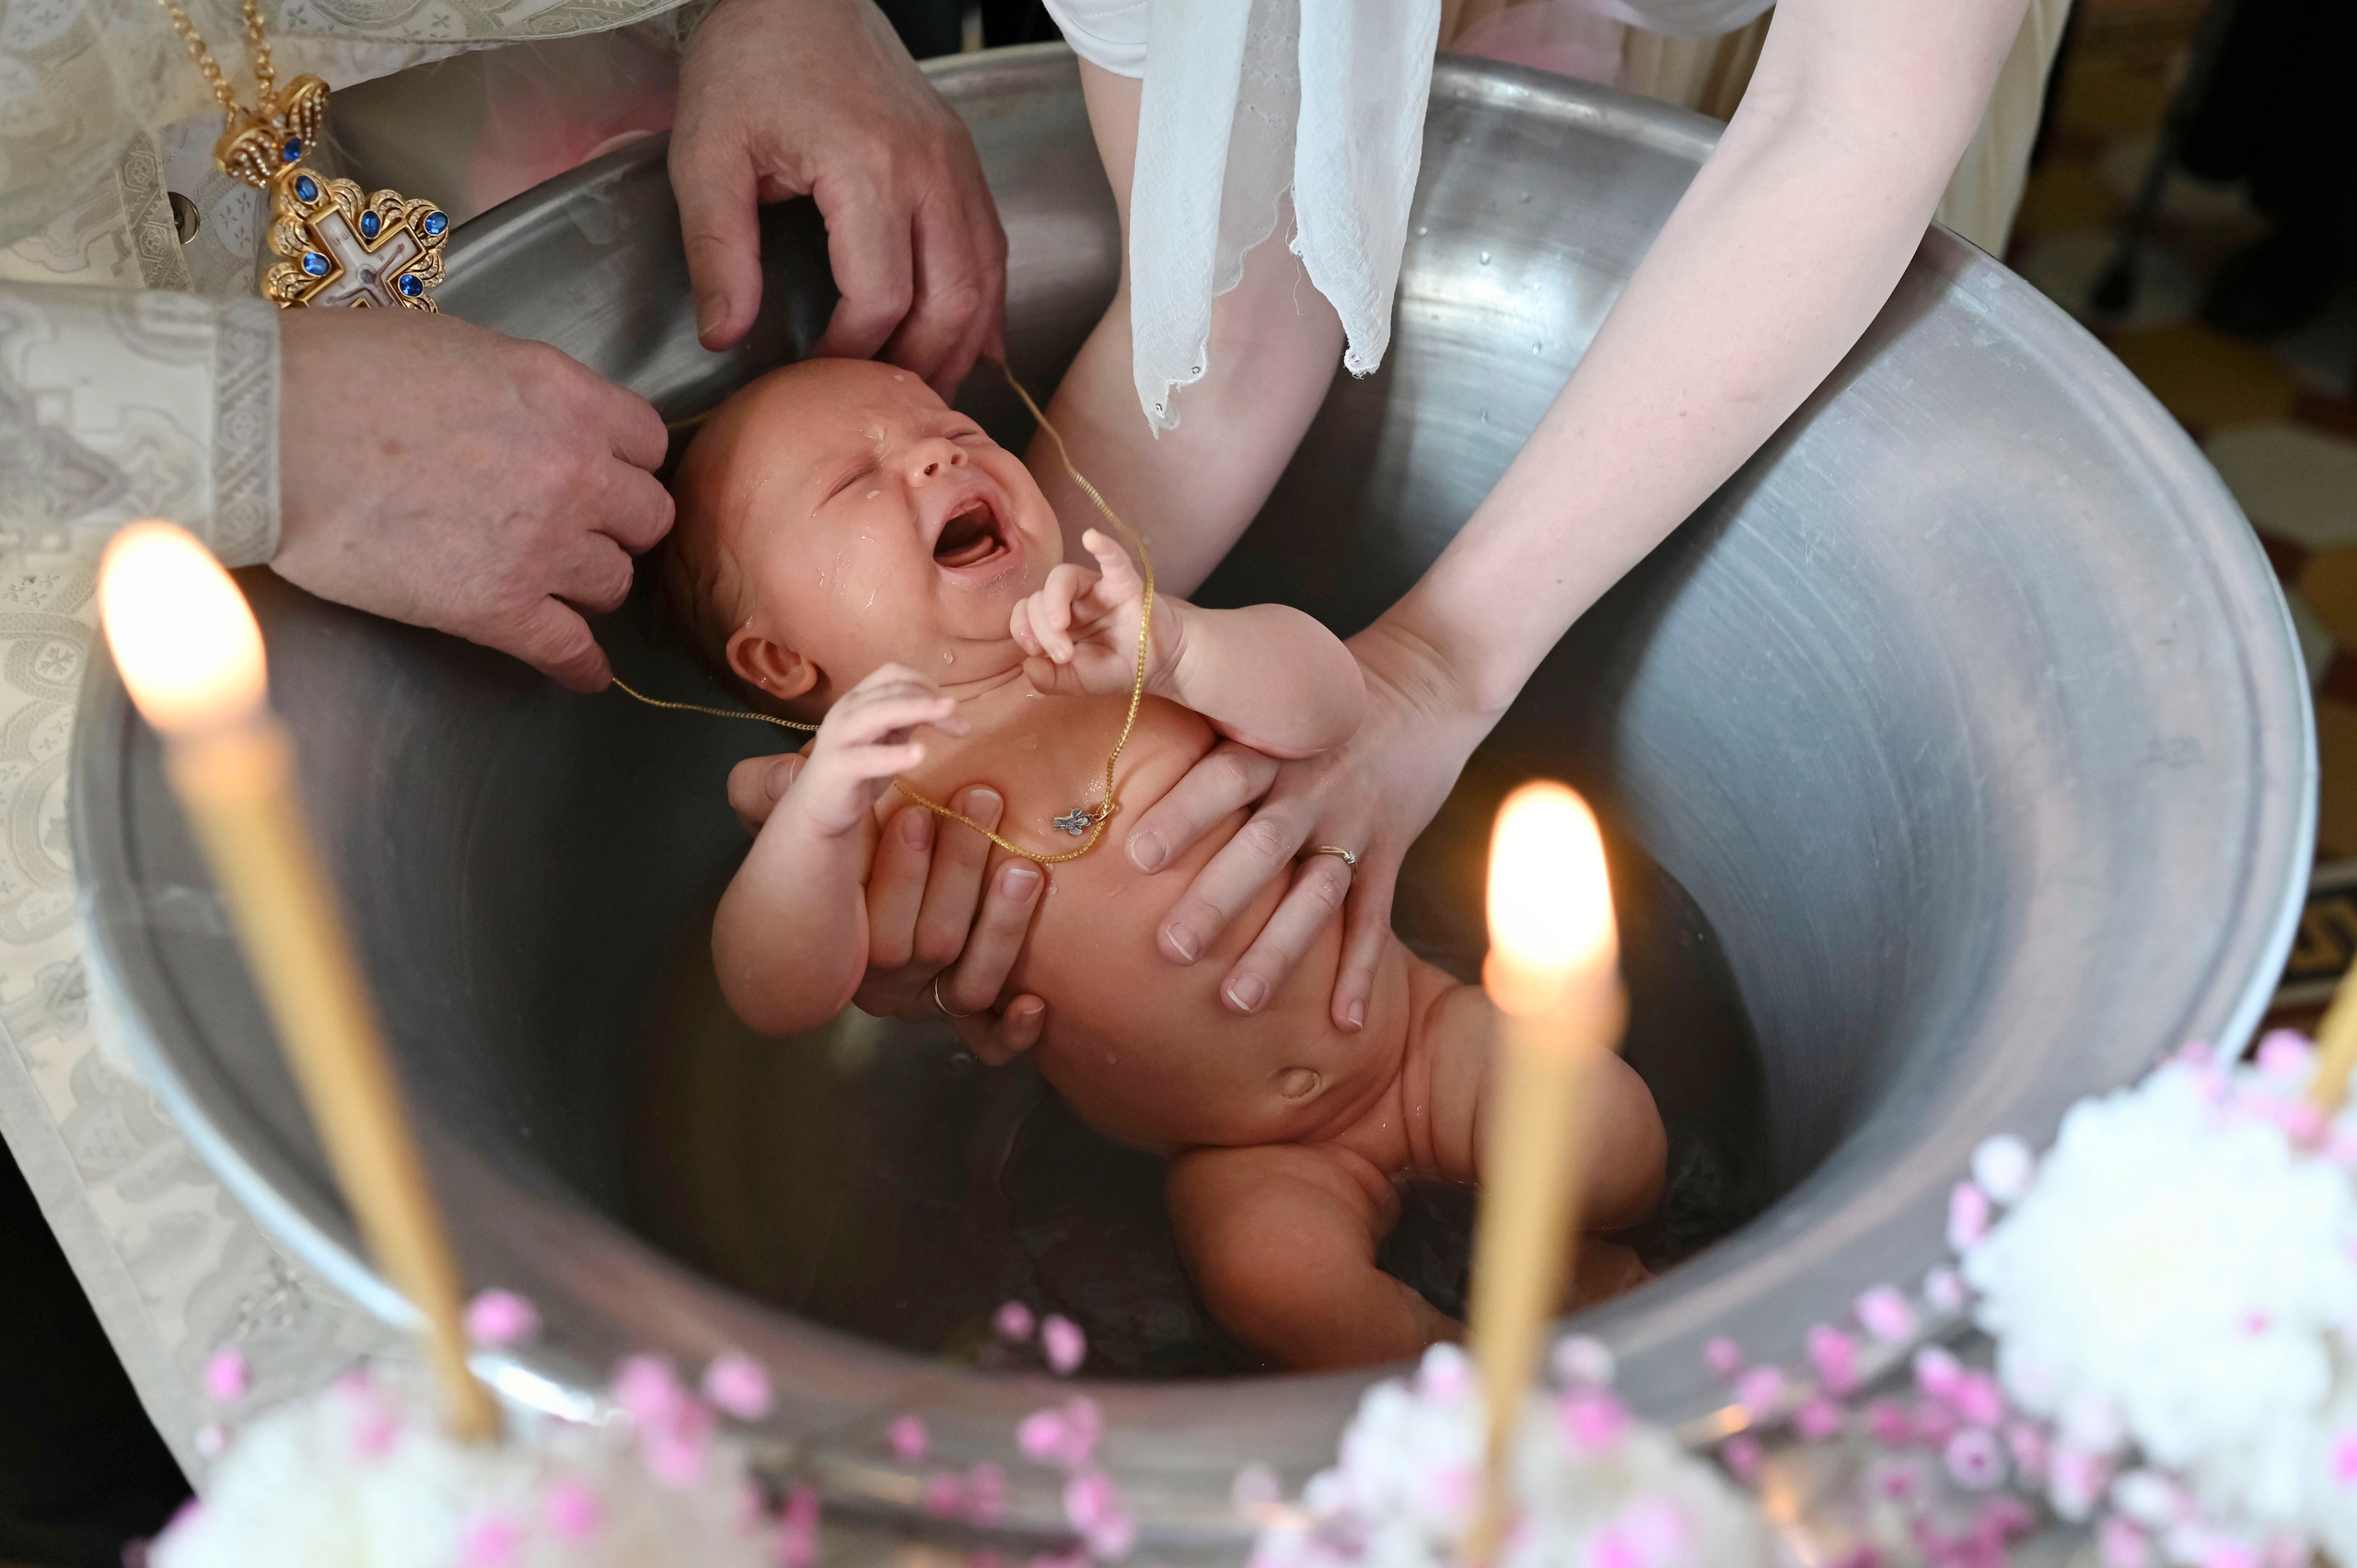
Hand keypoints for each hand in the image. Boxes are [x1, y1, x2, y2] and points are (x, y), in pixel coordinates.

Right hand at [273, 309, 671, 691]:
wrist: (271, 429)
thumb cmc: (343, 372)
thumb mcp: (465, 349)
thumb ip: (527, 393)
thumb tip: (537, 419)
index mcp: (569, 400)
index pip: (648, 444)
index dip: (622, 461)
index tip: (601, 473)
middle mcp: (576, 472)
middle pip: (645, 518)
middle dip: (614, 524)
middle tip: (576, 527)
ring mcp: (543, 545)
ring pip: (612, 583)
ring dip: (586, 583)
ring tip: (551, 582)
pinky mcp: (498, 608)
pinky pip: (570, 650)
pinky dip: (579, 664)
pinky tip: (581, 670)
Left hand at [670, 0, 1006, 394]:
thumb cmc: (748, 65)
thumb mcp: (707, 156)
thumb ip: (718, 251)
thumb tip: (727, 339)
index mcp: (869, 170)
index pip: (880, 298)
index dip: (851, 352)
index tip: (818, 374)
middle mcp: (930, 172)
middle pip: (951, 302)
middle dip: (921, 364)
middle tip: (888, 404)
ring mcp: (957, 165)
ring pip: (985, 281)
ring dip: (961, 344)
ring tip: (929, 388)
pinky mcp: (962, 160)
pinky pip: (992, 247)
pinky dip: (986, 304)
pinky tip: (972, 344)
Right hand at [728, 752, 1047, 1065]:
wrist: (874, 886)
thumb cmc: (842, 838)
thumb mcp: (802, 814)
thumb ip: (775, 791)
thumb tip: (792, 768)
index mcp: (846, 944)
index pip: (876, 926)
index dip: (899, 870)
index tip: (916, 811)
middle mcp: (889, 982)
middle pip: (931, 944)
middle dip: (959, 870)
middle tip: (982, 802)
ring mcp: (933, 1002)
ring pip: (969, 984)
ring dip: (1000, 926)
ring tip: (1022, 867)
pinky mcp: (974, 1021)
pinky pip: (990, 1044)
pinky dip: (1014, 1032)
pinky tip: (1037, 1003)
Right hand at [788, 663, 963, 835]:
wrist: (819, 809)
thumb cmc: (858, 770)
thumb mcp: (887, 737)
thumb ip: (907, 719)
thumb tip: (944, 706)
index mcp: (859, 699)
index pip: (894, 675)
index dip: (926, 684)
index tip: (951, 708)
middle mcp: (846, 710)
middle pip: (892, 690)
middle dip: (930, 701)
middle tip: (960, 720)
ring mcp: (839, 736)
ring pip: (879, 712)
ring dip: (917, 709)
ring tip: (947, 717)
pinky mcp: (837, 766)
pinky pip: (866, 756)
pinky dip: (894, 754)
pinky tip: (919, 754)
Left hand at [1010, 528, 1174, 698]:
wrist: (1160, 667)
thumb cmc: (1116, 669)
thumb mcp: (1077, 682)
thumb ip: (1049, 680)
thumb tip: (1028, 664)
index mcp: (1055, 620)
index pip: (1026, 612)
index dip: (1023, 629)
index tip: (1037, 654)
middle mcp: (1070, 600)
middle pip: (1039, 597)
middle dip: (1043, 628)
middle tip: (1063, 655)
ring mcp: (1096, 588)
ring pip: (1062, 576)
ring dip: (1054, 599)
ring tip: (1060, 623)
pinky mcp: (1124, 583)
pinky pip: (1113, 560)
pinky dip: (1103, 547)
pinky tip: (1092, 538)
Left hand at [1122, 619, 1493, 1029]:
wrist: (1428, 678)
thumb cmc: (1321, 691)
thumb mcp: (1266, 691)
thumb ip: (1209, 722)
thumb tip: (1111, 717)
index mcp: (1274, 743)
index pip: (1223, 777)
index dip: (1183, 814)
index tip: (1138, 857)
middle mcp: (1312, 785)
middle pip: (1263, 847)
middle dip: (1218, 899)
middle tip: (1170, 948)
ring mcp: (1355, 821)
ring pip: (1315, 895)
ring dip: (1277, 951)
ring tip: (1237, 1002)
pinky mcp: (1391, 848)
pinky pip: (1376, 916)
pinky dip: (1361, 970)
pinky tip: (1344, 1022)